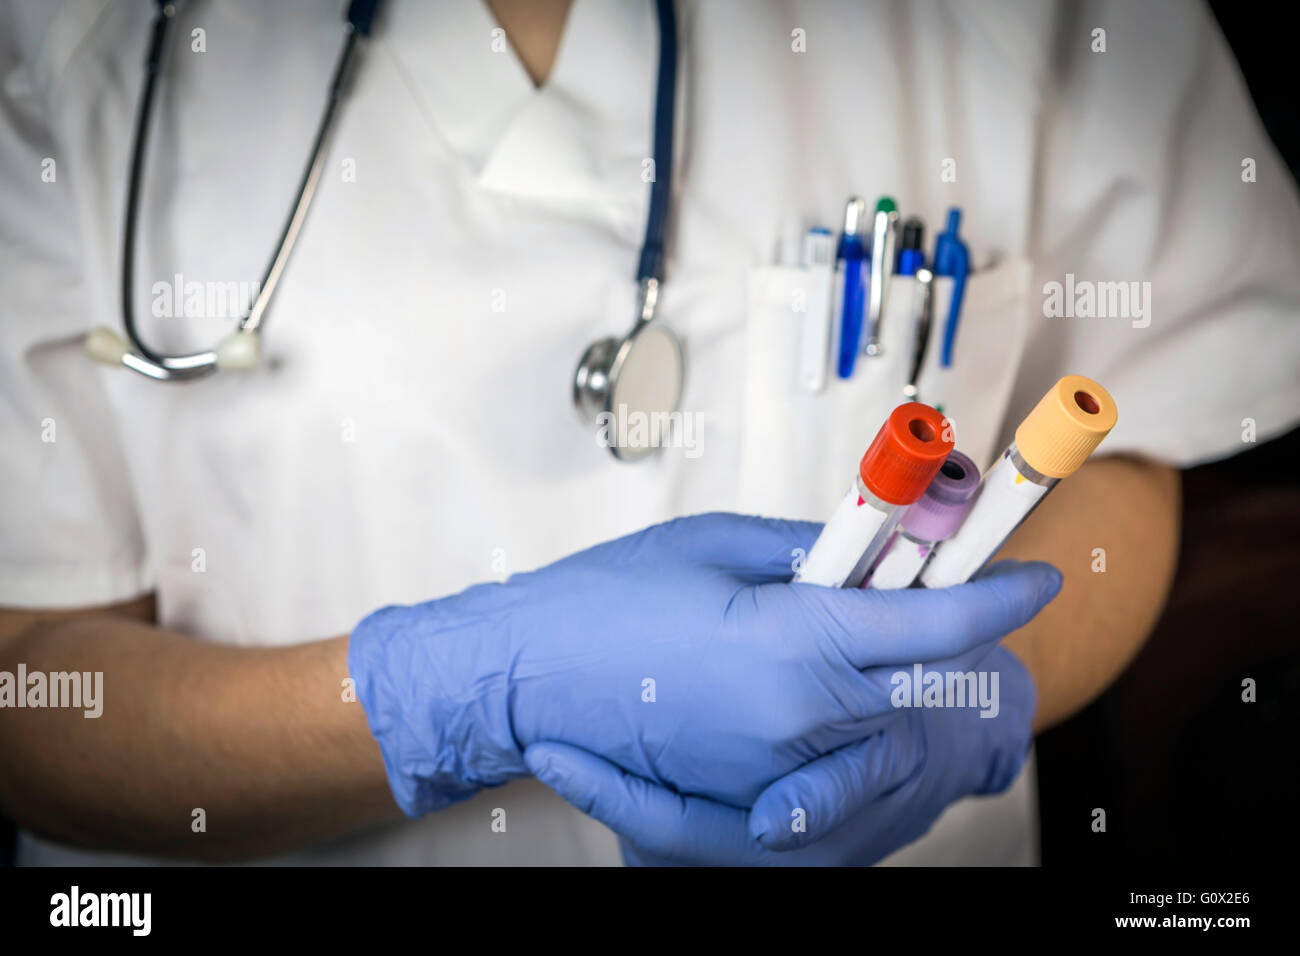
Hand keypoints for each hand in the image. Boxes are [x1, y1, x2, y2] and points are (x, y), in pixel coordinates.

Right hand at [348, 513, 1059, 831]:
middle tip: (938, 581)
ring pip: (884, 716)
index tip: (1039, 575)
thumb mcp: (716, 545)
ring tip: (851, 613)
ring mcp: (778, 768)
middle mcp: (804, 720)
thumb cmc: (605, 600)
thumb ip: (812, 547)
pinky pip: (830, 748)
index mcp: (799, 647)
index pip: (939, 626)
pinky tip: (798, 664)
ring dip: (892, 667)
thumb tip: (873, 549)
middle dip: (950, 630)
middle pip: (928, 679)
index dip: (1001, 595)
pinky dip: (841, 704)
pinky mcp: (750, 791)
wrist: (523, 677)